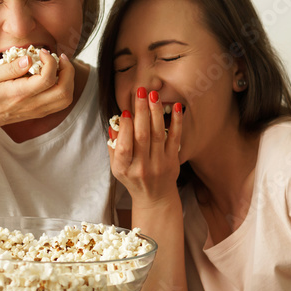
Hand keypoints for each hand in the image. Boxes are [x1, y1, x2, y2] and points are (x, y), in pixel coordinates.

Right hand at [0, 50, 73, 128]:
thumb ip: (11, 67)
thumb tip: (29, 59)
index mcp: (20, 93)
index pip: (47, 79)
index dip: (50, 61)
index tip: (41, 51)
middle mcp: (33, 104)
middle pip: (64, 91)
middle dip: (68, 70)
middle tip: (59, 57)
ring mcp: (39, 110)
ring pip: (66, 98)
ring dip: (69, 79)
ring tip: (60, 65)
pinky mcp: (41, 112)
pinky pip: (61, 102)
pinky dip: (65, 87)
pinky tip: (55, 75)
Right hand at [108, 87, 181, 209]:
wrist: (155, 198)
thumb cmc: (133, 179)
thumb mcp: (117, 168)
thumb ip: (114, 147)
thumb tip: (115, 123)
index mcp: (124, 169)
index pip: (124, 146)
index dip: (125, 128)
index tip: (125, 111)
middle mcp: (141, 167)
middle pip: (141, 136)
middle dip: (141, 111)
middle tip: (140, 91)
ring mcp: (159, 164)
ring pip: (158, 134)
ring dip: (156, 112)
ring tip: (154, 95)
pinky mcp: (173, 161)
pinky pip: (175, 139)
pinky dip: (176, 122)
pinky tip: (176, 107)